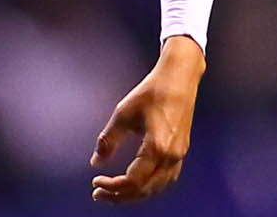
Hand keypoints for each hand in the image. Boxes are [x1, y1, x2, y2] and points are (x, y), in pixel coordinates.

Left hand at [90, 35, 204, 203]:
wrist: (179, 81)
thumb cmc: (149, 94)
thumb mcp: (123, 114)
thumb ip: (109, 140)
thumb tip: (95, 163)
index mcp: (157, 147)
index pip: (133, 180)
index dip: (113, 186)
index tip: (95, 181)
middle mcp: (172, 156)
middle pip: (146, 189)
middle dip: (121, 196)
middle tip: (98, 194)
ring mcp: (179, 156)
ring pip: (157, 187)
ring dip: (134, 194)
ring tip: (113, 192)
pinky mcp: (181, 152)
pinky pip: (166, 179)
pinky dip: (149, 186)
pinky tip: (134, 184)